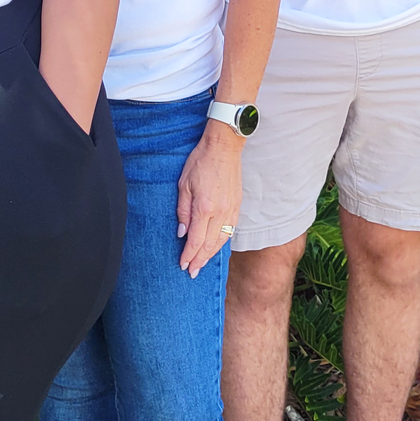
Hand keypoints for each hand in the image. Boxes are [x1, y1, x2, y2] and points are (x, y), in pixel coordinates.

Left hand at [176, 123, 243, 277]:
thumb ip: (183, 211)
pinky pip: (230, 230)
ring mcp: (231, 209)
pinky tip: (216, 247)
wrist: (224, 147)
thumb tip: (182, 232)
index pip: (196, 240)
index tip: (183, 266)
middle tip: (192, 272)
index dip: (189, 255)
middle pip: (209, 245)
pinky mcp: (237, 205)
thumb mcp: (183, 184)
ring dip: (211, 255)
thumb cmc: (200, 161)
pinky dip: (222, 242)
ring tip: (202, 264)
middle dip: (200, 260)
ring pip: (222, 240)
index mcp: (204, 207)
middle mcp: (220, 212)